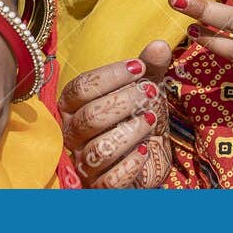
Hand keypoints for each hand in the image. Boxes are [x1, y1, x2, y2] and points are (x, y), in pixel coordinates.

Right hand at [58, 41, 173, 186]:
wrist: (149, 156)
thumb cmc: (138, 116)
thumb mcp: (145, 88)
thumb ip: (150, 67)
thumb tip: (160, 45)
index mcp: (74, 107)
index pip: (80, 88)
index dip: (110, 76)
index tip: (139, 67)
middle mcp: (72, 135)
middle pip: (90, 117)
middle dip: (124, 102)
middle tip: (150, 93)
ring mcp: (84, 163)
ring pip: (100, 149)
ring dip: (130, 132)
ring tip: (150, 120)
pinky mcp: (100, 187)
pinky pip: (110, 180)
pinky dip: (131, 164)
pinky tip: (145, 150)